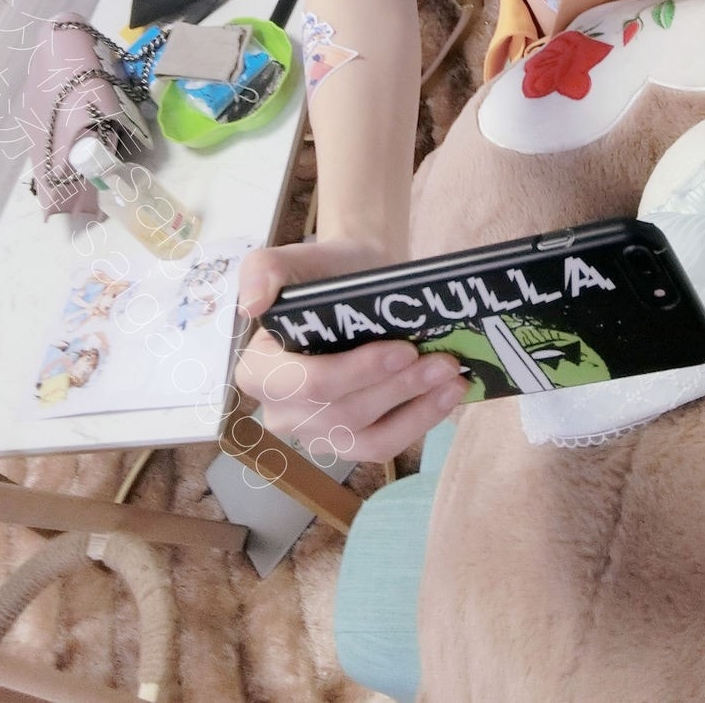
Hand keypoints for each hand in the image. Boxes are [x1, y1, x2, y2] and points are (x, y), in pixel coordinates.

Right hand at [234, 238, 464, 463]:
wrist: (357, 278)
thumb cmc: (324, 272)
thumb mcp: (291, 258)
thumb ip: (262, 271)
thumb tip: (250, 306)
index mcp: (259, 372)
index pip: (309, 385)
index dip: (358, 373)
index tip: (405, 349)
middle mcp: (280, 412)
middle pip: (343, 414)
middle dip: (399, 389)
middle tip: (445, 362)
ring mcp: (315, 434)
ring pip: (367, 440)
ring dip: (416, 412)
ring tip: (453, 380)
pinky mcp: (348, 443)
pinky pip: (383, 446)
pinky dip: (420, 423)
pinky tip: (448, 397)